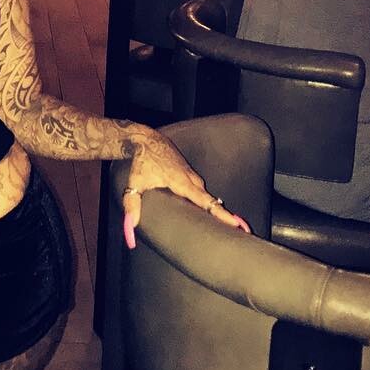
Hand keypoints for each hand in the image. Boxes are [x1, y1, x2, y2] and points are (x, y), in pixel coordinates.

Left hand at [120, 127, 250, 248]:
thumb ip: (132, 207)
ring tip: (224, 223)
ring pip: (204, 193)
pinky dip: (204, 198)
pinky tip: (204, 207)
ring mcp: (192, 174)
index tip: (237, 223)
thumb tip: (130, 228)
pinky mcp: (189, 172)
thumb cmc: (141, 162)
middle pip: (210, 200)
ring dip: (212, 207)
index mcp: (182, 183)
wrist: (146, 139)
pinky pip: (200, 188)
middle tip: (238, 230)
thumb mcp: (134, 185)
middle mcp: (192, 179)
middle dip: (223, 215)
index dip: (221, 214)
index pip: (206, 202)